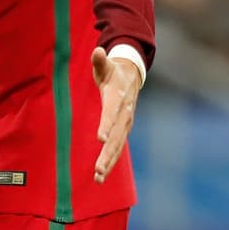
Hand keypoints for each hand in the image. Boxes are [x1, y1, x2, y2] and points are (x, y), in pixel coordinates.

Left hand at [92, 46, 141, 183]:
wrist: (131, 76)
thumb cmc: (112, 71)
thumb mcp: (105, 64)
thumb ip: (100, 60)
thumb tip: (98, 51)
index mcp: (117, 98)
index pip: (111, 113)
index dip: (106, 125)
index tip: (99, 138)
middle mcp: (124, 114)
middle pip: (115, 137)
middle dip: (107, 153)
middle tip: (97, 169)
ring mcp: (125, 124)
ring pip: (117, 147)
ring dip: (108, 162)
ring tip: (98, 178)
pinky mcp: (123, 130)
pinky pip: (117, 148)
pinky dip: (111, 161)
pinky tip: (100, 176)